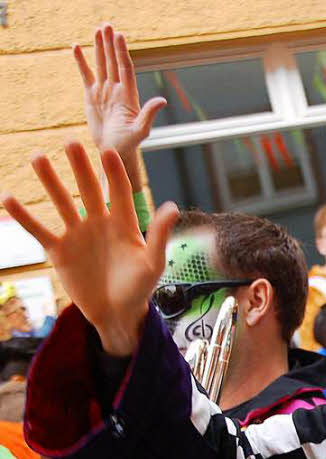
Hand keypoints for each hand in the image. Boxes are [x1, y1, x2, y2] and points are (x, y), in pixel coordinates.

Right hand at [0, 142, 177, 354]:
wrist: (117, 313)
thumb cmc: (140, 288)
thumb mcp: (153, 263)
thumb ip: (159, 235)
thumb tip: (172, 206)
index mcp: (124, 224)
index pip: (118, 192)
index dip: (113, 173)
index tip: (107, 151)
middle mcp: (99, 224)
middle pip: (87, 190)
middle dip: (79, 167)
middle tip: (70, 142)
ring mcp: (77, 235)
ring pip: (61, 203)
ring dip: (49, 181)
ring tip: (37, 157)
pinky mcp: (59, 251)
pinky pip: (39, 230)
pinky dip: (24, 217)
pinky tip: (8, 199)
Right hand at [74, 25, 165, 191]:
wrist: (113, 151)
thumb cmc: (129, 144)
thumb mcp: (140, 130)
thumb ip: (149, 114)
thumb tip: (162, 100)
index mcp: (129, 95)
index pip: (125, 68)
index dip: (121, 52)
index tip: (119, 36)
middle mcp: (117, 89)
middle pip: (113, 62)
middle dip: (110, 44)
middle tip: (107, 25)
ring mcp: (104, 91)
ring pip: (101, 65)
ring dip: (99, 48)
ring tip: (97, 30)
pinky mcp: (92, 96)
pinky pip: (86, 75)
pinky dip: (81, 61)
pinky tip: (77, 47)